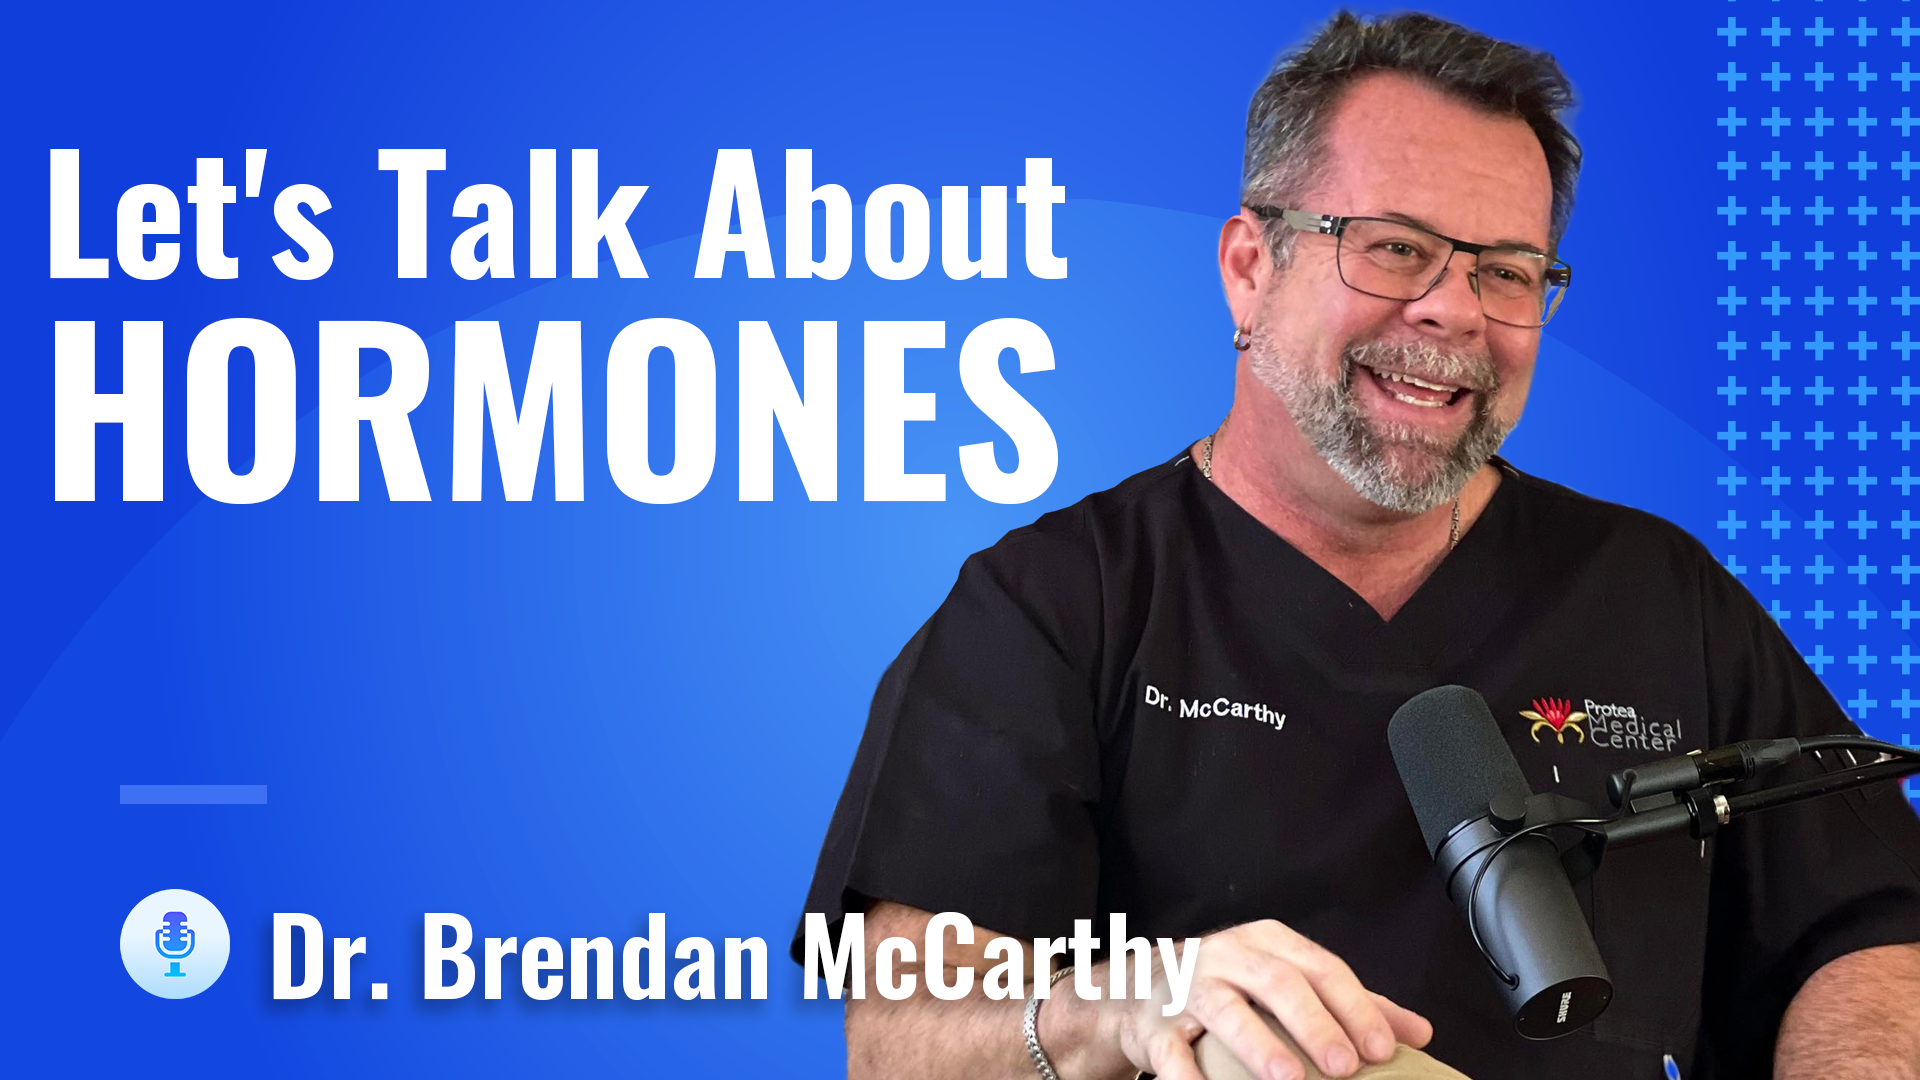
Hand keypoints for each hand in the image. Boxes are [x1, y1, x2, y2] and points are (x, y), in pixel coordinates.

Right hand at [1111, 920, 1431, 1079]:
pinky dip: (1188, 1076)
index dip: (1354, 1007)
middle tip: (1346, 1067)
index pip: (1321, 968)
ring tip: (1290, 1078)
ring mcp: (1187, 987)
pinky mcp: (1155, 1025)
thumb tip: (1419, 1033)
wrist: (1140, 989)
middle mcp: (1228, 956)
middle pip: (1277, 982)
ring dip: (1259, 1045)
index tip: (1382, 1048)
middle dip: (1315, 1025)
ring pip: (1224, 1009)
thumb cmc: (1232, 987)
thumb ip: (1350, 1004)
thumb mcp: (1289, 980)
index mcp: (1268, 943)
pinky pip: (1171, 1051)